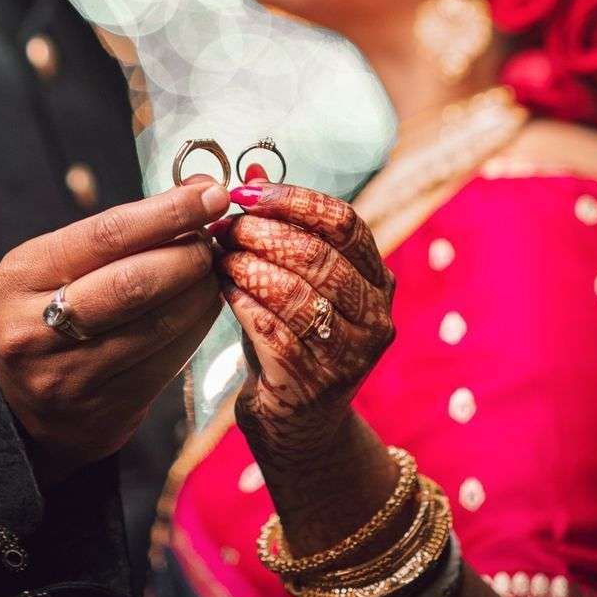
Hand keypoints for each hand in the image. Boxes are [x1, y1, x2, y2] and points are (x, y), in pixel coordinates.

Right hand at [0, 178, 229, 477]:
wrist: (28, 403)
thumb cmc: (52, 310)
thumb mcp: (62, 262)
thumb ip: (124, 229)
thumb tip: (199, 191)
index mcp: (23, 275)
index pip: (108, 233)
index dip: (169, 212)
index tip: (212, 194)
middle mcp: (36, 328)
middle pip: (135, 282)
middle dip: (189, 254)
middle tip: (213, 238)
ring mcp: (70, 374)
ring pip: (160, 323)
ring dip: (201, 288)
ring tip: (211, 268)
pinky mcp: (107, 407)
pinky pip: (171, 358)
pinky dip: (198, 323)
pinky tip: (203, 304)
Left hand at [212, 174, 394, 478]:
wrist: (298, 425)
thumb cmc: (291, 339)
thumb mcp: (292, 279)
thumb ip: (278, 229)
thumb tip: (250, 171)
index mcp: (376, 279)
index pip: (344, 222)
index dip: (294, 200)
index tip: (246, 193)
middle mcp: (375, 315)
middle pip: (319, 256)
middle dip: (264, 234)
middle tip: (224, 228)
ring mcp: (351, 355)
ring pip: (299, 295)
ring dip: (251, 268)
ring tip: (219, 257)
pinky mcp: (317, 386)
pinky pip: (276, 334)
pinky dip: (245, 306)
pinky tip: (223, 292)